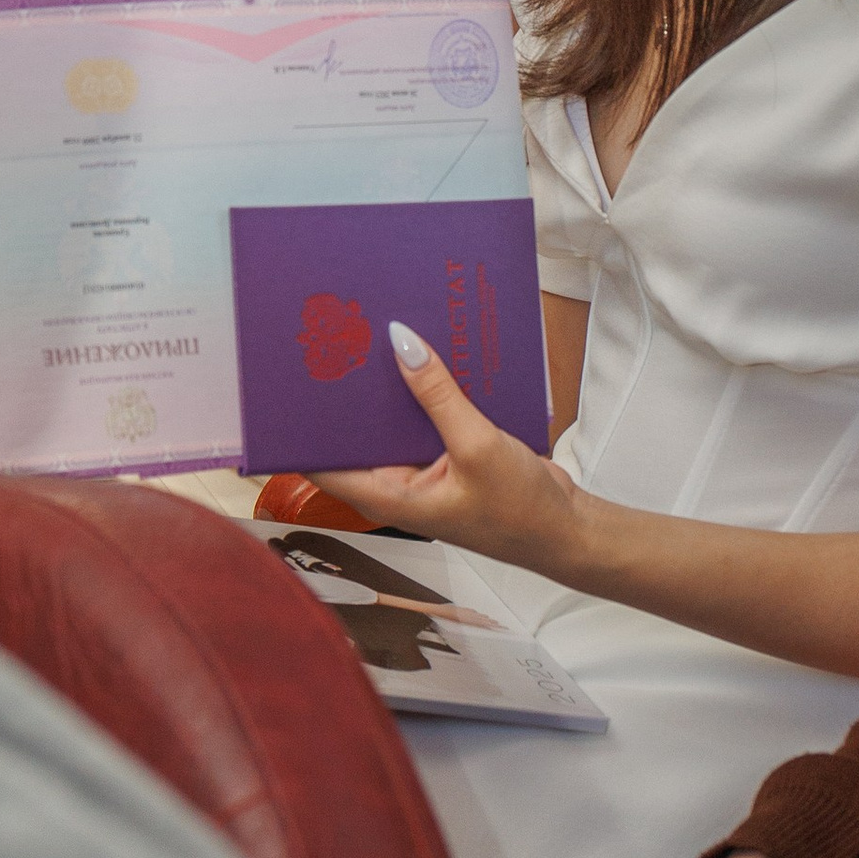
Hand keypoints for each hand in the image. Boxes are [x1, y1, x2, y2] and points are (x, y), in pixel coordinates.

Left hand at [308, 327, 584, 575]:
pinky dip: (430, 388)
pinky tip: (432, 351)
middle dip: (350, 389)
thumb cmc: (520, 511)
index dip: (303, 426)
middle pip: (358, 431)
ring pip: (396, 417)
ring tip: (378, 329)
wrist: (566, 528)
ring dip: (394, 382)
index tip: (292, 381)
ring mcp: (423, 466)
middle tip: (337, 335)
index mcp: (388, 495)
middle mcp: (397, 481)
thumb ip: (439, 396)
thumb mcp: (477, 447)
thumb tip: (402, 343)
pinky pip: (428, 414)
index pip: (322, 463)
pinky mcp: (447, 452)